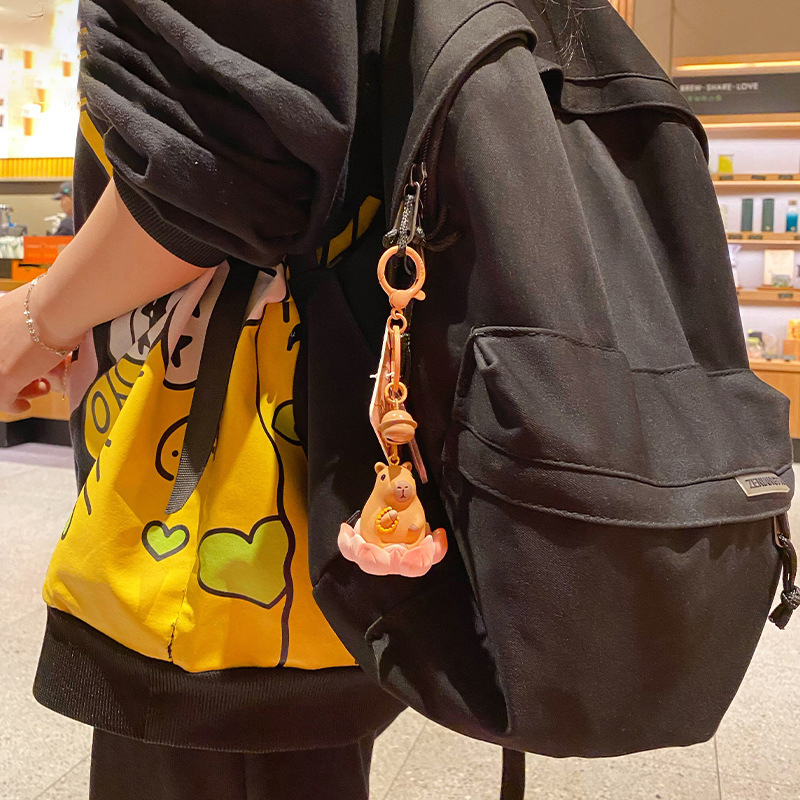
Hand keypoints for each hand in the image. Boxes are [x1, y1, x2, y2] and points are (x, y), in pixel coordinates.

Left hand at [0, 285, 77, 414]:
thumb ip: (30, 321)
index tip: (25, 363)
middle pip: (2, 365)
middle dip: (19, 375)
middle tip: (37, 378)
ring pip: (1, 383)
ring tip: (41, 387)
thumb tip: (41, 332)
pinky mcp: (2, 378)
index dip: (14, 358)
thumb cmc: (55, 302)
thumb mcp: (34, 309)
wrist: (58, 307)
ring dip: (22, 388)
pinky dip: (15, 405)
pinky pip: (4, 401)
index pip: (2, 349)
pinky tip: (25, 405)